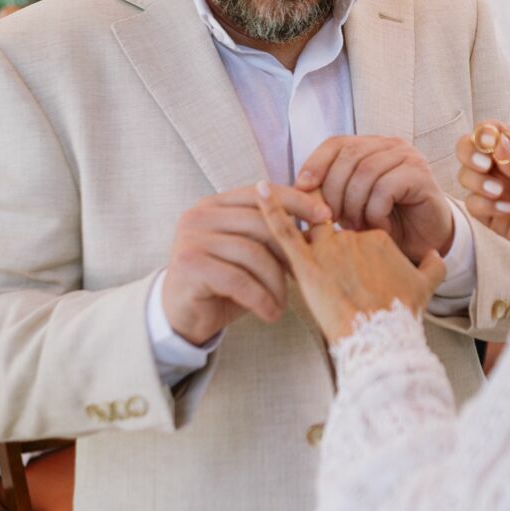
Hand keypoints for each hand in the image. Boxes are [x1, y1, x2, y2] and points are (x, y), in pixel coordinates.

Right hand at [162, 183, 332, 344]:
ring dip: (276, 283)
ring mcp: (190, 239)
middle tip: (305, 276)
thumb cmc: (223, 284)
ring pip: (252, 253)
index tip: (326, 215)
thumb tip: (321, 218)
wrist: (183, 317)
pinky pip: (238, 280)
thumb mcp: (250, 254)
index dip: (295, 201)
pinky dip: (261, 299)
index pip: (260, 193)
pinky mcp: (189, 266)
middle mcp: (198, 215)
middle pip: (259, 223)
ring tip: (282, 303)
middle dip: (288, 251)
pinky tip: (271, 314)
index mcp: (214, 204)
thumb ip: (273, 234)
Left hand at [256, 185, 445, 344]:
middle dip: (329, 241)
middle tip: (329, 264)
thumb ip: (432, 265)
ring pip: (311, 227)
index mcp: (379, 238)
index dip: (353, 247)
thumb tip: (434, 254)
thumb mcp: (426, 287)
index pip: (359, 229)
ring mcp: (329, 249)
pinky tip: (260, 191)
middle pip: (333, 228)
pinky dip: (270, 209)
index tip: (355, 267)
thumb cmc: (400, 316)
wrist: (380, 339)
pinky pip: (285, 230)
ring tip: (302, 238)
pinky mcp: (306, 264)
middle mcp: (354, 237)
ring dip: (302, 225)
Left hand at [295, 136, 454, 263]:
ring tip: (357, 227)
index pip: (335, 143)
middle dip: (333, 191)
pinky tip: (379, 226)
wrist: (423, 243)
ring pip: (366, 172)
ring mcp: (408, 157)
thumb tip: (296, 189)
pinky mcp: (421, 175)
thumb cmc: (384, 223)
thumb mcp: (349, 205)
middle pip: (348, 157)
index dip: (315, 163)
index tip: (301, 189)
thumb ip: (328, 193)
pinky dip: (375, 212)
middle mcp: (390, 145)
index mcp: (370, 146)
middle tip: (333, 220)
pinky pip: (385, 188)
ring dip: (355, 205)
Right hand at [456, 123, 509, 257]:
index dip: (483, 133)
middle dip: (469, 153)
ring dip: (476, 181)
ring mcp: (496, 189)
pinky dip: (484, 205)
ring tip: (498, 191)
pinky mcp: (492, 214)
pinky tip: (508, 209)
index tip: (489, 143)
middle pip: (468, 149)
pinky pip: (473, 205)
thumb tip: (497, 146)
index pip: (491, 130)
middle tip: (484, 165)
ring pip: (466, 176)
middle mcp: (504, 165)